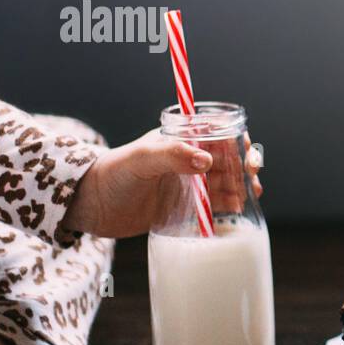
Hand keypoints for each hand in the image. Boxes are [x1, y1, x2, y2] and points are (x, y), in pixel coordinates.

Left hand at [63, 131, 263, 238]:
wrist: (91, 207)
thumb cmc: (111, 175)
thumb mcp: (140, 159)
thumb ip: (171, 155)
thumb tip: (207, 160)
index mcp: (180, 140)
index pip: (218, 133)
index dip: (237, 140)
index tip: (247, 153)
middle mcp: (187, 160)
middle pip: (227, 159)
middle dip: (245, 165)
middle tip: (251, 178)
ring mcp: (188, 184)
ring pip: (225, 182)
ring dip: (241, 186)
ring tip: (250, 195)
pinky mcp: (185, 208)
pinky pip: (214, 205)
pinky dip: (229, 206)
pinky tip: (238, 211)